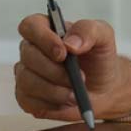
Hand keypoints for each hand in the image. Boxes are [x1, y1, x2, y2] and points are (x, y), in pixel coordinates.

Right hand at [15, 15, 130, 120]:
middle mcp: (31, 50)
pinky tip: (66, 101)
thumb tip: (70, 43)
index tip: (63, 53)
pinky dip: (51, 104)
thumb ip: (89, 30)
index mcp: (46, 29)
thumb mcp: (103, 36)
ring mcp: (26, 73)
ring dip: (54, 90)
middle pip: (28, 56)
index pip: (29, 26)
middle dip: (55, 70)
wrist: (104, 88)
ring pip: (27, 81)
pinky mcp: (26, 97)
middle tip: (79, 77)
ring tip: (75, 94)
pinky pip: (28, 101)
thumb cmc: (99, 58)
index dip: (43, 38)